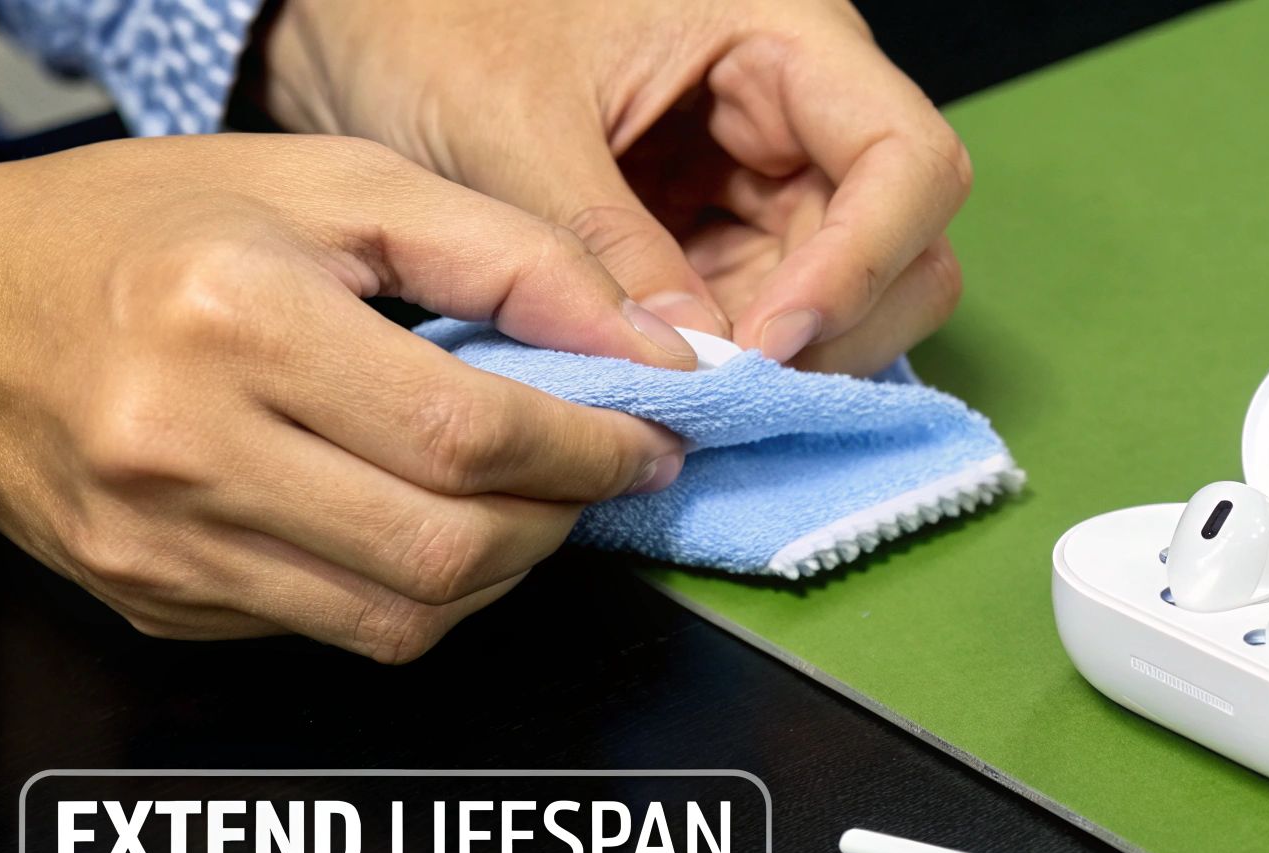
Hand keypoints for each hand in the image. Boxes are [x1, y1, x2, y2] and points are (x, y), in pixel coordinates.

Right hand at [0, 134, 692, 661]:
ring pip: (404, 620)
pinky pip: (334, 630)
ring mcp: (161, 545)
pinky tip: (421, 520)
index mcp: (235, 321)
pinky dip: (415, 592)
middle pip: (448, 551)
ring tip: (522, 499)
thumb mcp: (341, 186)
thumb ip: (514, 258)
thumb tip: (649, 349)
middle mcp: (184, 448)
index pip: (468, 435)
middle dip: (561, 520)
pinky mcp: (156, 599)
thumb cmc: (154, 225)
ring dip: (503, 571)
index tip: (651, 437)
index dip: (592, 450)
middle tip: (597, 469)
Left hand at [252, 0, 971, 377]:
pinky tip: (669, 385)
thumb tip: (690, 366)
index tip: (769, 347)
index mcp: (782, 35)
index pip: (907, 162)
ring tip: (684, 398)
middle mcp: (800, 109)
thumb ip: (606, 245)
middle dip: (833, 330)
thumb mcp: (513, 127)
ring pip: (848, 295)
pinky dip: (734, 361)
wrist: (361, 17)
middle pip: (904, 243)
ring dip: (783, 361)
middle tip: (730, 397)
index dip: (863, 265)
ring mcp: (766, 175)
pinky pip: (770, 312)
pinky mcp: (722, 230)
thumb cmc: (432, 17)